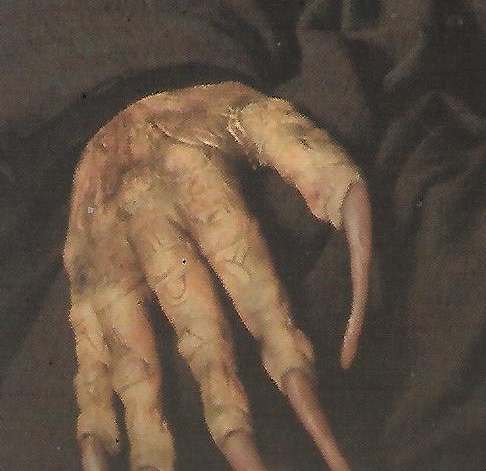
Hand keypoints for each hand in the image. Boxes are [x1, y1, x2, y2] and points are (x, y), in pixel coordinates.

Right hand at [64, 81, 371, 470]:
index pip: (247, 264)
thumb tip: (355, 219)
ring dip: (148, 416)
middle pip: (190, 318)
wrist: (122, 101)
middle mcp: (150, 221)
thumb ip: (317, 162)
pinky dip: (89, 409)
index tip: (311, 383)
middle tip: (248, 458)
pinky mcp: (80, 283)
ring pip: (129, 347)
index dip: (278, 326)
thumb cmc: (214, 119)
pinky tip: (101, 460)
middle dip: (219, 392)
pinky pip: (81, 353)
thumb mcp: (269, 116)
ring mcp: (109, 257)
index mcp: (202, 178)